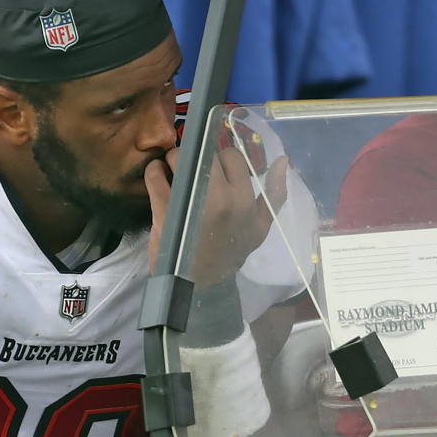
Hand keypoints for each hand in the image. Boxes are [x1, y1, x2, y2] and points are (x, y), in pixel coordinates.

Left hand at [145, 141, 287, 281]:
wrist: (199, 283)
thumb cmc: (230, 252)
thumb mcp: (260, 227)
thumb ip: (275, 194)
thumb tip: (283, 159)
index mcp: (243, 199)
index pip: (231, 155)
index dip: (221, 158)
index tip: (214, 170)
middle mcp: (219, 197)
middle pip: (205, 153)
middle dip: (197, 157)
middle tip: (192, 170)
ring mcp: (191, 201)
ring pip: (179, 157)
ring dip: (174, 158)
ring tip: (174, 170)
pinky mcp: (164, 209)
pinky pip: (155, 175)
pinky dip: (154, 170)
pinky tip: (158, 174)